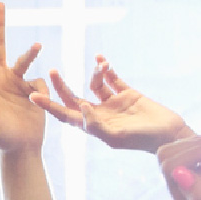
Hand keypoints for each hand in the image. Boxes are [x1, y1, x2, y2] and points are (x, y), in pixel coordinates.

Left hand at [0, 5, 46, 156]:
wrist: (21, 148)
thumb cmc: (0, 138)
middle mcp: (1, 79)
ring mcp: (18, 82)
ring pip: (25, 59)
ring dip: (30, 53)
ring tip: (37, 46)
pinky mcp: (33, 88)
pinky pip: (39, 80)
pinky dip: (39, 88)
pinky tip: (34, 103)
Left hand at [33, 56, 190, 152]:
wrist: (166, 133)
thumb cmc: (140, 140)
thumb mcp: (115, 135)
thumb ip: (95, 124)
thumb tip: (81, 107)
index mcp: (91, 127)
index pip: (65, 115)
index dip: (49, 106)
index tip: (33, 96)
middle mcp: (98, 115)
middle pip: (74, 98)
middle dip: (62, 86)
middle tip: (52, 70)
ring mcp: (112, 103)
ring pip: (95, 84)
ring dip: (95, 73)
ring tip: (100, 65)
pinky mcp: (127, 93)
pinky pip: (112, 78)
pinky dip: (106, 69)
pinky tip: (100, 59)